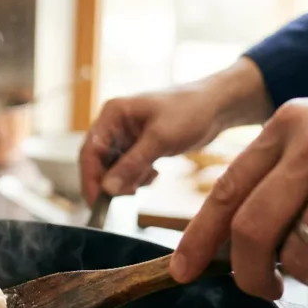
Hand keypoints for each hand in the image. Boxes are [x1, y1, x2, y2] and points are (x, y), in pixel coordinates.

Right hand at [79, 58, 271, 204]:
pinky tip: (154, 174)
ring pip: (113, 169)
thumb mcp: (160, 139)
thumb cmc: (191, 111)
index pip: (89, 151)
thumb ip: (131, 165)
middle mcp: (114, 124)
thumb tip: (107, 189)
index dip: (90, 179)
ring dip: (126, 180)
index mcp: (112, 114)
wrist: (219, 106)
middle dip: (110, 182)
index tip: (96, 202)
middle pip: (98, 162)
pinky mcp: (139, 146)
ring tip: (148, 178)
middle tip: (124, 198)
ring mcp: (126, 136)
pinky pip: (127, 169)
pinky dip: (137, 178)